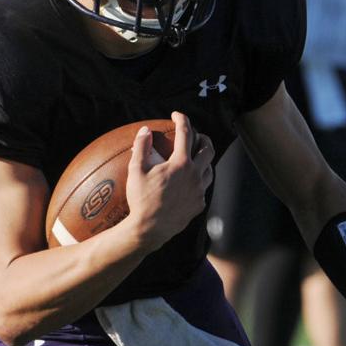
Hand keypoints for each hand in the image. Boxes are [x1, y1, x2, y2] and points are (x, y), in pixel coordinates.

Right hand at [124, 111, 214, 250]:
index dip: (182, 119)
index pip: (185, 133)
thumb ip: (141, 147)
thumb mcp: (135, 171)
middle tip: (194, 135)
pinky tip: (190, 182)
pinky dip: (199, 180)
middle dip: (202, 137)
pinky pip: (204, 188)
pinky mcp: (199, 205)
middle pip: (208, 149)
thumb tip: (145, 130)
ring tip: (196, 158)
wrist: (149, 229)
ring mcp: (199, 191)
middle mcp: (195, 175)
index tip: (176, 115)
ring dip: (204, 160)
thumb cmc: (140, 200)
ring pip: (210, 169)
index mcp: (180, 163)